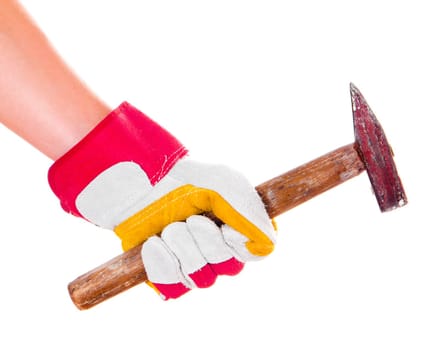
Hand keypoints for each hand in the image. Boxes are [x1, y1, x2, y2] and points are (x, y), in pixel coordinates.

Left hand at [49, 102, 275, 298]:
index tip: (224, 226)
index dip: (239, 244)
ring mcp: (193, 267)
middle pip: (228, 268)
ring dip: (182, 248)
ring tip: (169, 228)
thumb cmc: (185, 181)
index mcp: (238, 230)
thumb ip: (249, 212)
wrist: (141, 184)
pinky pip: (174, 290)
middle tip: (190, 219)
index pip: (255, 253)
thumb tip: (267, 245)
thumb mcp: (224, 185)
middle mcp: (220, 253)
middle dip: (205, 241)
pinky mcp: (167, 277)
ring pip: (201, 280)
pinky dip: (162, 265)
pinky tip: (153, 244)